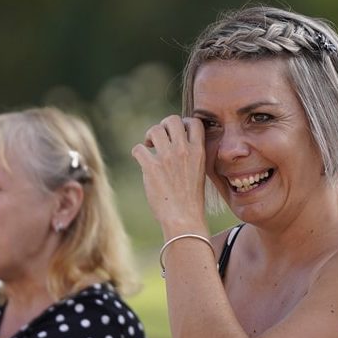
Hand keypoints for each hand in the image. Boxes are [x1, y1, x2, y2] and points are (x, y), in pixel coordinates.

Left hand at [131, 115, 208, 231]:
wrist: (184, 217)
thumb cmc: (192, 198)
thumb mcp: (200, 171)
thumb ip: (191, 154)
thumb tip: (177, 142)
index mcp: (198, 151)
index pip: (193, 122)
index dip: (183, 123)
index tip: (177, 133)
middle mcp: (183, 150)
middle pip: (171, 120)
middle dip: (163, 126)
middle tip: (160, 138)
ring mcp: (166, 158)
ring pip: (154, 130)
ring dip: (149, 136)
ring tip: (150, 147)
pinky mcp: (151, 167)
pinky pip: (138, 148)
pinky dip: (138, 152)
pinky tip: (141, 160)